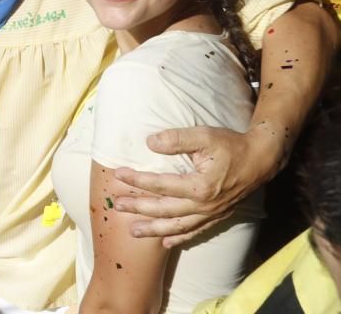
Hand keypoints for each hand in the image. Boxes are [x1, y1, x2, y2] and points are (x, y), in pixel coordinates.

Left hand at [111, 125, 277, 246]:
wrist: (260, 159)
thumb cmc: (231, 145)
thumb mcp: (204, 135)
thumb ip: (176, 139)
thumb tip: (149, 142)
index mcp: (200, 186)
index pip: (160, 184)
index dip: (137, 180)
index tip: (118, 174)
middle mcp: (205, 205)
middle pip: (165, 210)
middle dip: (138, 208)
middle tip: (117, 206)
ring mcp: (212, 213)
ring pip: (178, 226)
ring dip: (154, 229)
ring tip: (133, 231)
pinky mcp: (217, 216)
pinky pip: (195, 231)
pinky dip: (179, 238)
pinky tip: (165, 243)